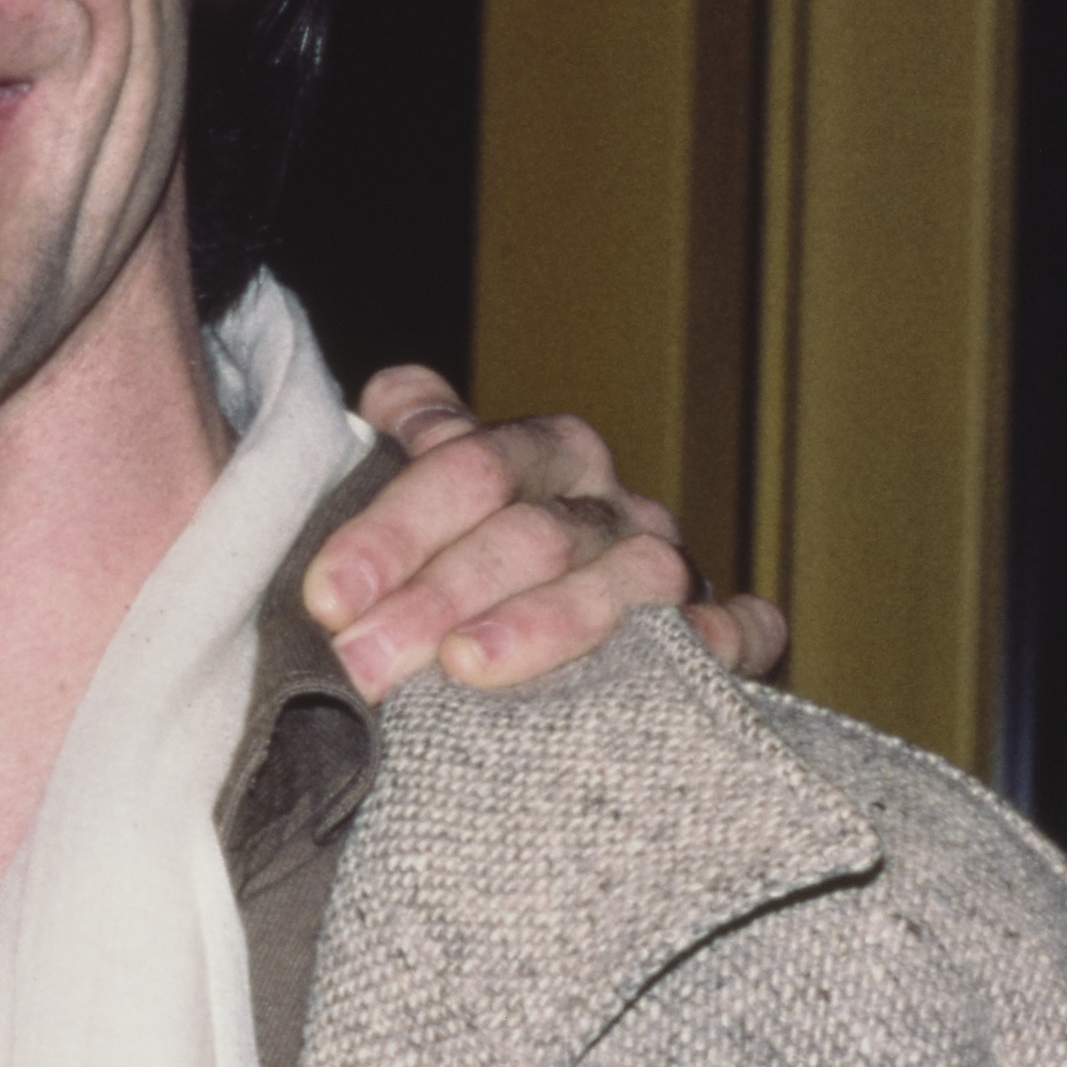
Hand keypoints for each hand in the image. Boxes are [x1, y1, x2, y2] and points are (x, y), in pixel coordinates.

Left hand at [301, 369, 787, 702]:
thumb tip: (391, 401)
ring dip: (543, 623)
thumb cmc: (451, 570)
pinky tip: (680, 660)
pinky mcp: (719, 636)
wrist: (523, 637)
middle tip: (363, 661)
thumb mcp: (416, 500)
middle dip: (438, 596)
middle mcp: (609, 503)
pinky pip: (740, 631)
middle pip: (533, 532)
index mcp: (543, 453)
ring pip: (625, 580)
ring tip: (465, 666)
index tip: (327, 598)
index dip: (394, 529)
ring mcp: (668, 568)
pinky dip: (719, 642)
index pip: (471, 467)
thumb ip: (402, 444)